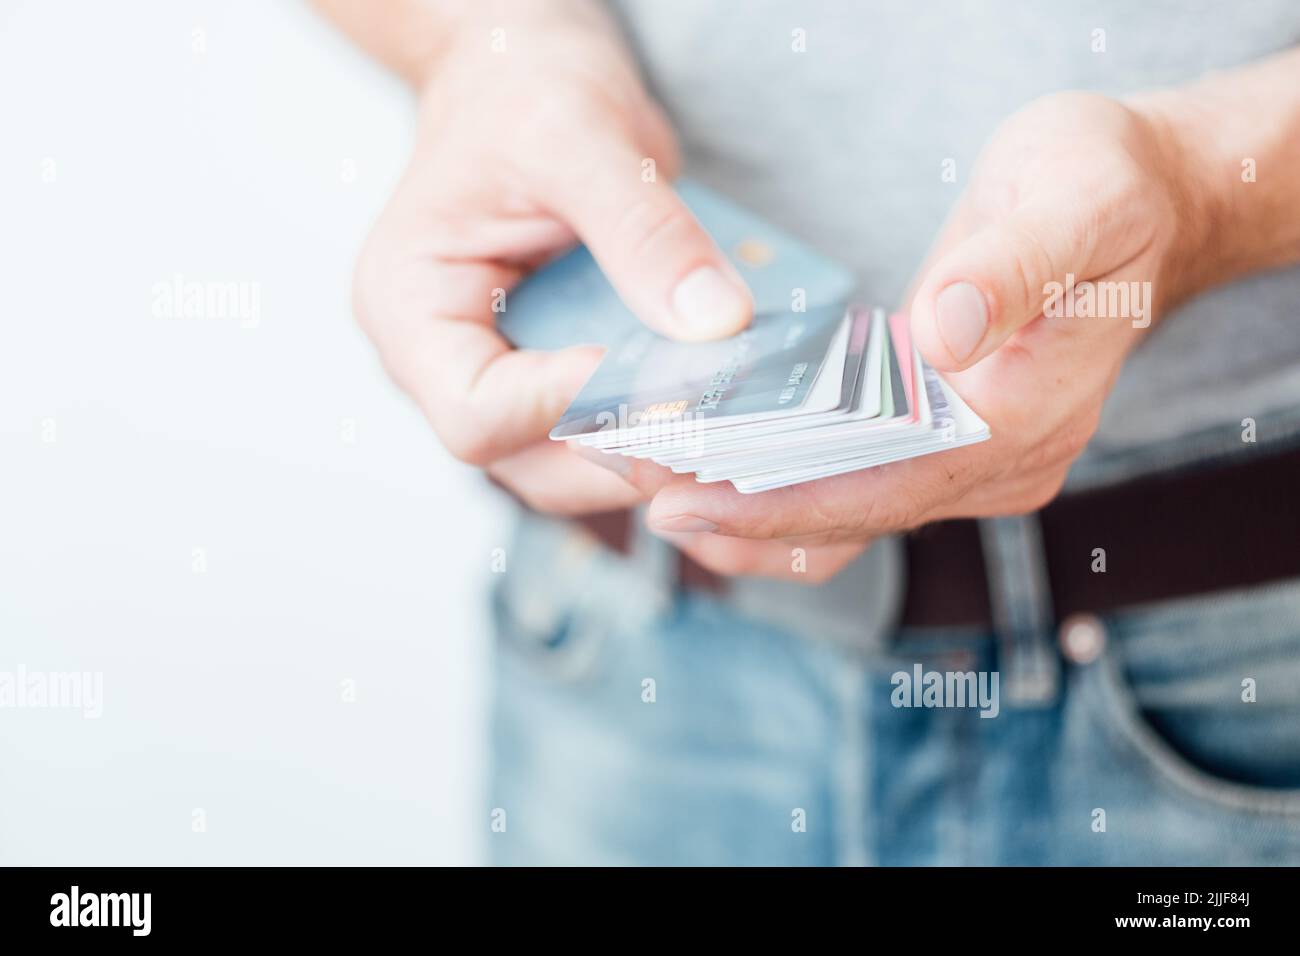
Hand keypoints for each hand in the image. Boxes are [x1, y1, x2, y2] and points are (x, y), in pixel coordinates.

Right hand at [352, 4, 752, 514]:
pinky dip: (657, 429)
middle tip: (717, 428)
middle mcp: (443, 362)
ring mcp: (497, 376)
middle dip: (623, 455)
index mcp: (410, 307)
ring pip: (569, 466)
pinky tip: (716, 406)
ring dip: (648, 457)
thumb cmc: (521, 93)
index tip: (655, 377)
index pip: (476, 415)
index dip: (568, 412)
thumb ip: (643, 231)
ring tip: (727, 427)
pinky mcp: (549, 376)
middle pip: (526, 463)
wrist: (524, 79)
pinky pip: (600, 431)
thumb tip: (715, 323)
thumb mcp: (582, 137)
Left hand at [630, 91, 1212, 579]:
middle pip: (851, 510)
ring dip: (743, 511)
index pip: (886, 480)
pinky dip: (778, 497)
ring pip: (845, 517)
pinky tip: (708, 487)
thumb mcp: (1075, 197)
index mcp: (1028, 414)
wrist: (1143, 208)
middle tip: (627, 479)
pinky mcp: (948, 448)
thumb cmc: (1105, 189)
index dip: (779, 493)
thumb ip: (1014, 267)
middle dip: (736, 506)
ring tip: (643, 488)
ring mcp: (978, 466)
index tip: (683, 490)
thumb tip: (942, 334)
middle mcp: (1004, 463)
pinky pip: (853, 494)